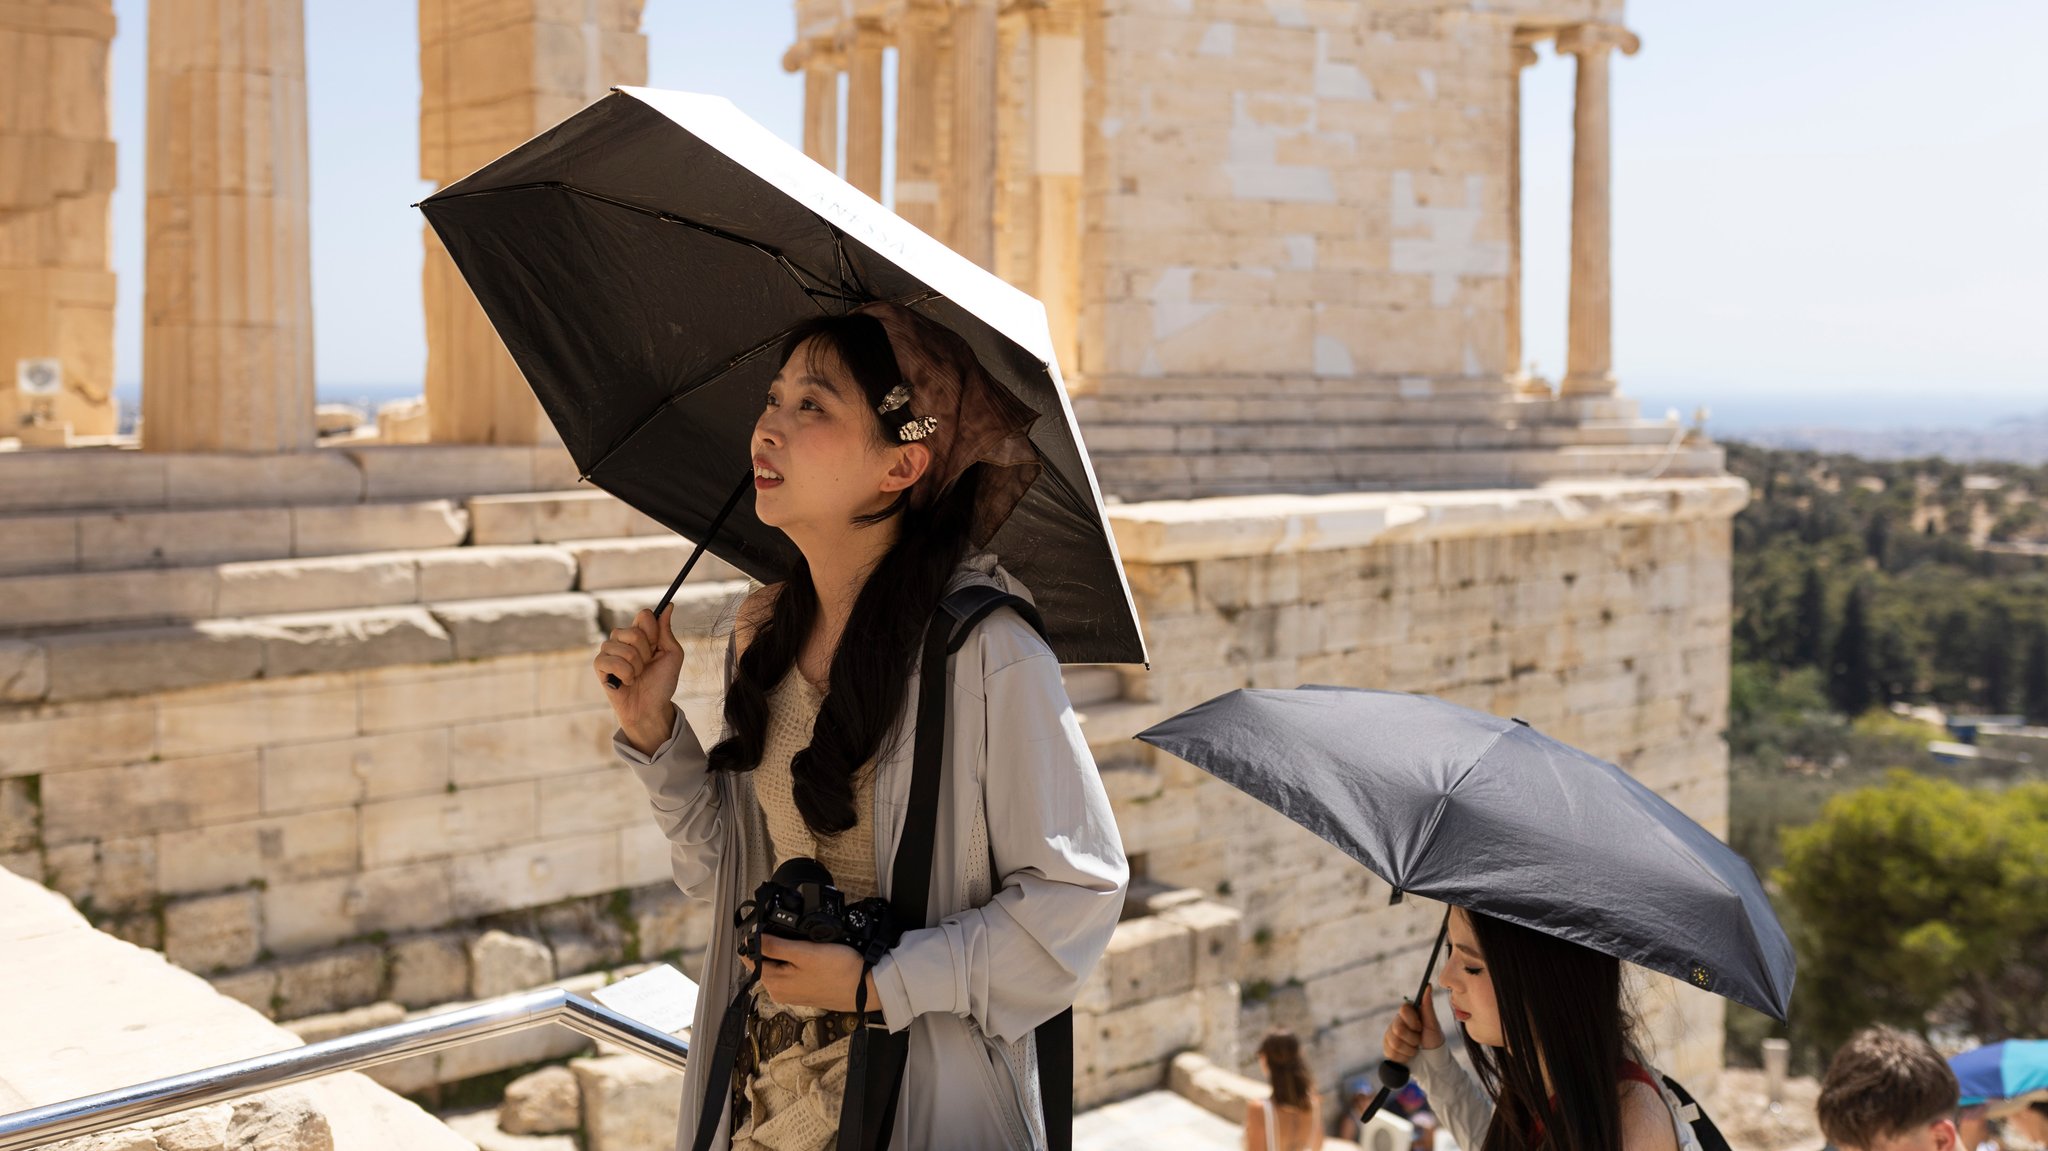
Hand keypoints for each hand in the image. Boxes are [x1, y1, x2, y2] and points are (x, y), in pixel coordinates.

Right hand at [596, 606, 683, 752]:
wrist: (652, 708)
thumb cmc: (662, 683)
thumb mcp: (672, 655)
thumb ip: (666, 631)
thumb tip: (669, 605)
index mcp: (641, 634)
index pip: (644, 615)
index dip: (652, 631)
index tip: (656, 646)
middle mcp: (623, 639)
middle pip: (633, 631)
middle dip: (645, 653)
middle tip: (646, 665)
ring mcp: (609, 651)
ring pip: (622, 648)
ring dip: (635, 666)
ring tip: (637, 675)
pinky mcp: (599, 666)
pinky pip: (610, 660)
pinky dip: (624, 674)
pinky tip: (626, 682)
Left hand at [752, 935, 880, 1013]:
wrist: (865, 988)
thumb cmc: (838, 970)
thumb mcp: (804, 953)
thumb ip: (775, 946)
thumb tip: (750, 939)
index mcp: (774, 983)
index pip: (750, 959)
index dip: (754, 940)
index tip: (764, 925)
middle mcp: (779, 992)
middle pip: (765, 962)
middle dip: (772, 945)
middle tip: (789, 931)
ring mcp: (792, 994)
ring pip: (779, 967)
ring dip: (785, 953)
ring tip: (802, 941)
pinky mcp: (805, 993)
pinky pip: (792, 974)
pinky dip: (796, 962)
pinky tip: (810, 955)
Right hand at [1383, 981, 1444, 1062]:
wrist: (1431, 1063)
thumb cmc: (1434, 1041)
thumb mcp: (1433, 1024)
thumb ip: (1428, 1005)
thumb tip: (1428, 985)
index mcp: (1408, 1015)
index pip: (1403, 1009)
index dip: (1412, 1021)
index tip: (1420, 1028)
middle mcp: (1397, 1023)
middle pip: (1398, 1028)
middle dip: (1413, 1039)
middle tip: (1419, 1042)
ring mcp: (1390, 1036)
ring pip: (1394, 1042)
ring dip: (1409, 1050)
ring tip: (1415, 1050)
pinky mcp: (1387, 1049)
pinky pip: (1390, 1053)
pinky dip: (1403, 1057)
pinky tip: (1407, 1056)